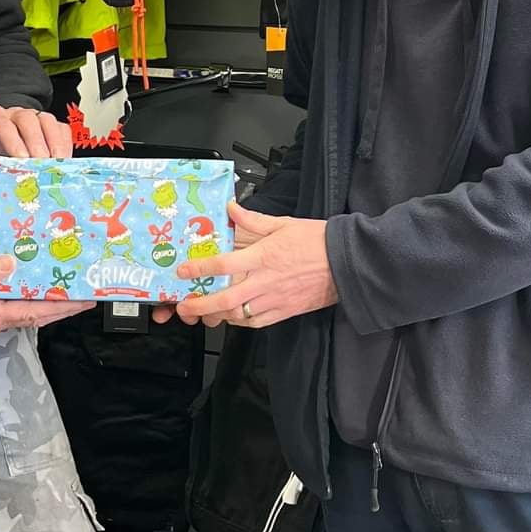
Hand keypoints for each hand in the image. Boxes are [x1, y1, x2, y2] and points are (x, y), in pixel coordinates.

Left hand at [0, 106, 72, 180]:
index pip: (2, 124)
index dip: (12, 140)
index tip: (20, 158)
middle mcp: (16, 114)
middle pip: (28, 120)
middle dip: (36, 143)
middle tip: (40, 163)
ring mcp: (35, 116)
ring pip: (47, 122)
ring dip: (54, 143)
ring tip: (56, 163)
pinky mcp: (51, 124)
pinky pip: (61, 129)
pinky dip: (65, 145)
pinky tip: (64, 161)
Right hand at [0, 256, 93, 332]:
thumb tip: (10, 263)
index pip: (35, 313)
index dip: (61, 308)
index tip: (83, 301)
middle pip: (37, 315)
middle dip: (64, 308)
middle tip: (87, 297)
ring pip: (28, 311)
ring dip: (50, 304)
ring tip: (70, 292)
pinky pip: (16, 304)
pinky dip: (32, 297)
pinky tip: (39, 287)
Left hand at [161, 202, 337, 328]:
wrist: (346, 263)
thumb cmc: (317, 242)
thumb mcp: (283, 223)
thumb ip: (253, 219)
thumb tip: (232, 209)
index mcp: (263, 257)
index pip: (224, 264)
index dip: (200, 269)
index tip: (184, 271)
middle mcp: (265, 281)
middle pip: (225, 299)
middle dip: (201, 305)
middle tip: (185, 305)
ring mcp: (275, 299)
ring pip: (238, 315)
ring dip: (218, 316)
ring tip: (205, 313)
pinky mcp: (285, 311)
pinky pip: (257, 322)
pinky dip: (241, 322)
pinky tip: (233, 317)